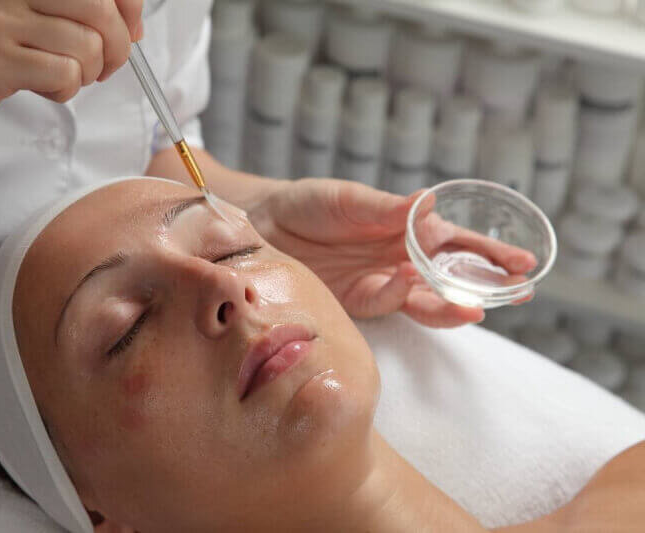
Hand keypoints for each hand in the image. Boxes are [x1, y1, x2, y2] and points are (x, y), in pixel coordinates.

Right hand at [0, 0, 142, 156]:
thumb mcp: (16, 23)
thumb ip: (68, 15)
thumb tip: (131, 23)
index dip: (126, 4)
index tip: (131, 30)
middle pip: (98, 8)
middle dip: (117, 48)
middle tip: (104, 70)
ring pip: (85, 46)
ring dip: (86, 75)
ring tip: (60, 80)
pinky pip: (64, 74)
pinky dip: (65, 91)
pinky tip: (43, 90)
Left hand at [248, 178, 536, 327]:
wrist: (264, 226)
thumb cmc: (309, 204)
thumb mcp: (348, 199)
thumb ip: (387, 208)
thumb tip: (429, 202)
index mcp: (408, 229)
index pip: (458, 243)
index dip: (490, 253)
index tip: (524, 262)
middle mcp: (402, 259)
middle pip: (452, 277)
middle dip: (485, 285)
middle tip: (519, 293)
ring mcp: (381, 282)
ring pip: (425, 298)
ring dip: (450, 304)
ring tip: (473, 308)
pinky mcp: (355, 301)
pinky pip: (385, 301)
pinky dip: (398, 294)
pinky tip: (406, 282)